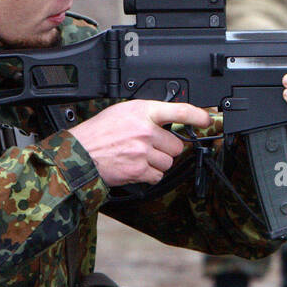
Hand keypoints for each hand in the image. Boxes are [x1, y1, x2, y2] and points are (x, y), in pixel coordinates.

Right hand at [70, 100, 203, 185]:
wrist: (80, 153)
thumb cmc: (98, 132)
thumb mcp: (123, 112)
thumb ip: (147, 114)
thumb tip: (168, 120)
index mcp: (143, 111)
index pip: (179, 110)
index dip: (197, 115)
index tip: (207, 119)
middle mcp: (146, 130)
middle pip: (176, 145)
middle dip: (166, 148)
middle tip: (150, 147)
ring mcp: (143, 151)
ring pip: (168, 162)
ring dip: (157, 162)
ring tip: (138, 157)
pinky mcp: (139, 170)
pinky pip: (158, 176)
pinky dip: (149, 175)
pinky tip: (136, 167)